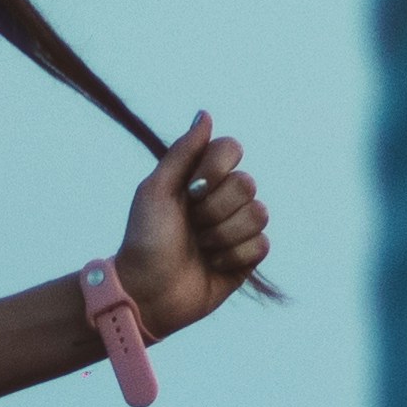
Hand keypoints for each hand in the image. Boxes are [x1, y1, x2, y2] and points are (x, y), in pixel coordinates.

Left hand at [114, 111, 268, 342]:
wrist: (146, 292)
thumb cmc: (144, 239)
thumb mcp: (155, 190)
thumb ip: (182, 151)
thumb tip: (205, 113)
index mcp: (200, 178)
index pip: (232, 149)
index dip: (216, 169)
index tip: (191, 190)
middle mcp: (223, 199)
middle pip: (247, 184)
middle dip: (214, 210)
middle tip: (191, 226)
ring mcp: (237, 228)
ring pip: (259, 215)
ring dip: (223, 235)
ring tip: (200, 247)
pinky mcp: (247, 258)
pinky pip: (262, 245)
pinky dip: (233, 257)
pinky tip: (213, 265)